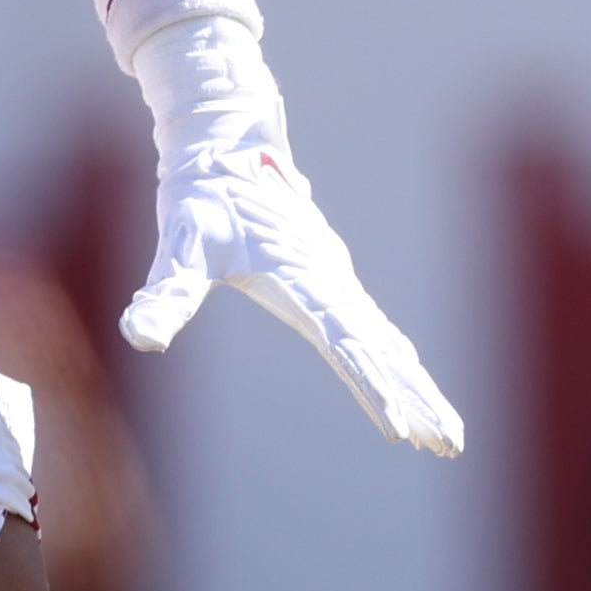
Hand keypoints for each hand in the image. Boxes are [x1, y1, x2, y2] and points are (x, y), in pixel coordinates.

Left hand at [115, 16, 462, 459]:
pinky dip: (399, 361)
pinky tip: (413, 381)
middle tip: (450, 446)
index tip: (401, 427)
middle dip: (418, 400)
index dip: (372, 386)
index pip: (343, 342)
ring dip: (419, 388)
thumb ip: (166, 291)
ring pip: (387, 343)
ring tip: (449, 438)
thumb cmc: (199, 196)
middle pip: (383, 351)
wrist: (225, 143)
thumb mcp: (180, 242)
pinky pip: (374, 329)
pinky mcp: (330, 280)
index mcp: (302, 277)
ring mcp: (335, 280)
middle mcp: (329, 280)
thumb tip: (140, 337)